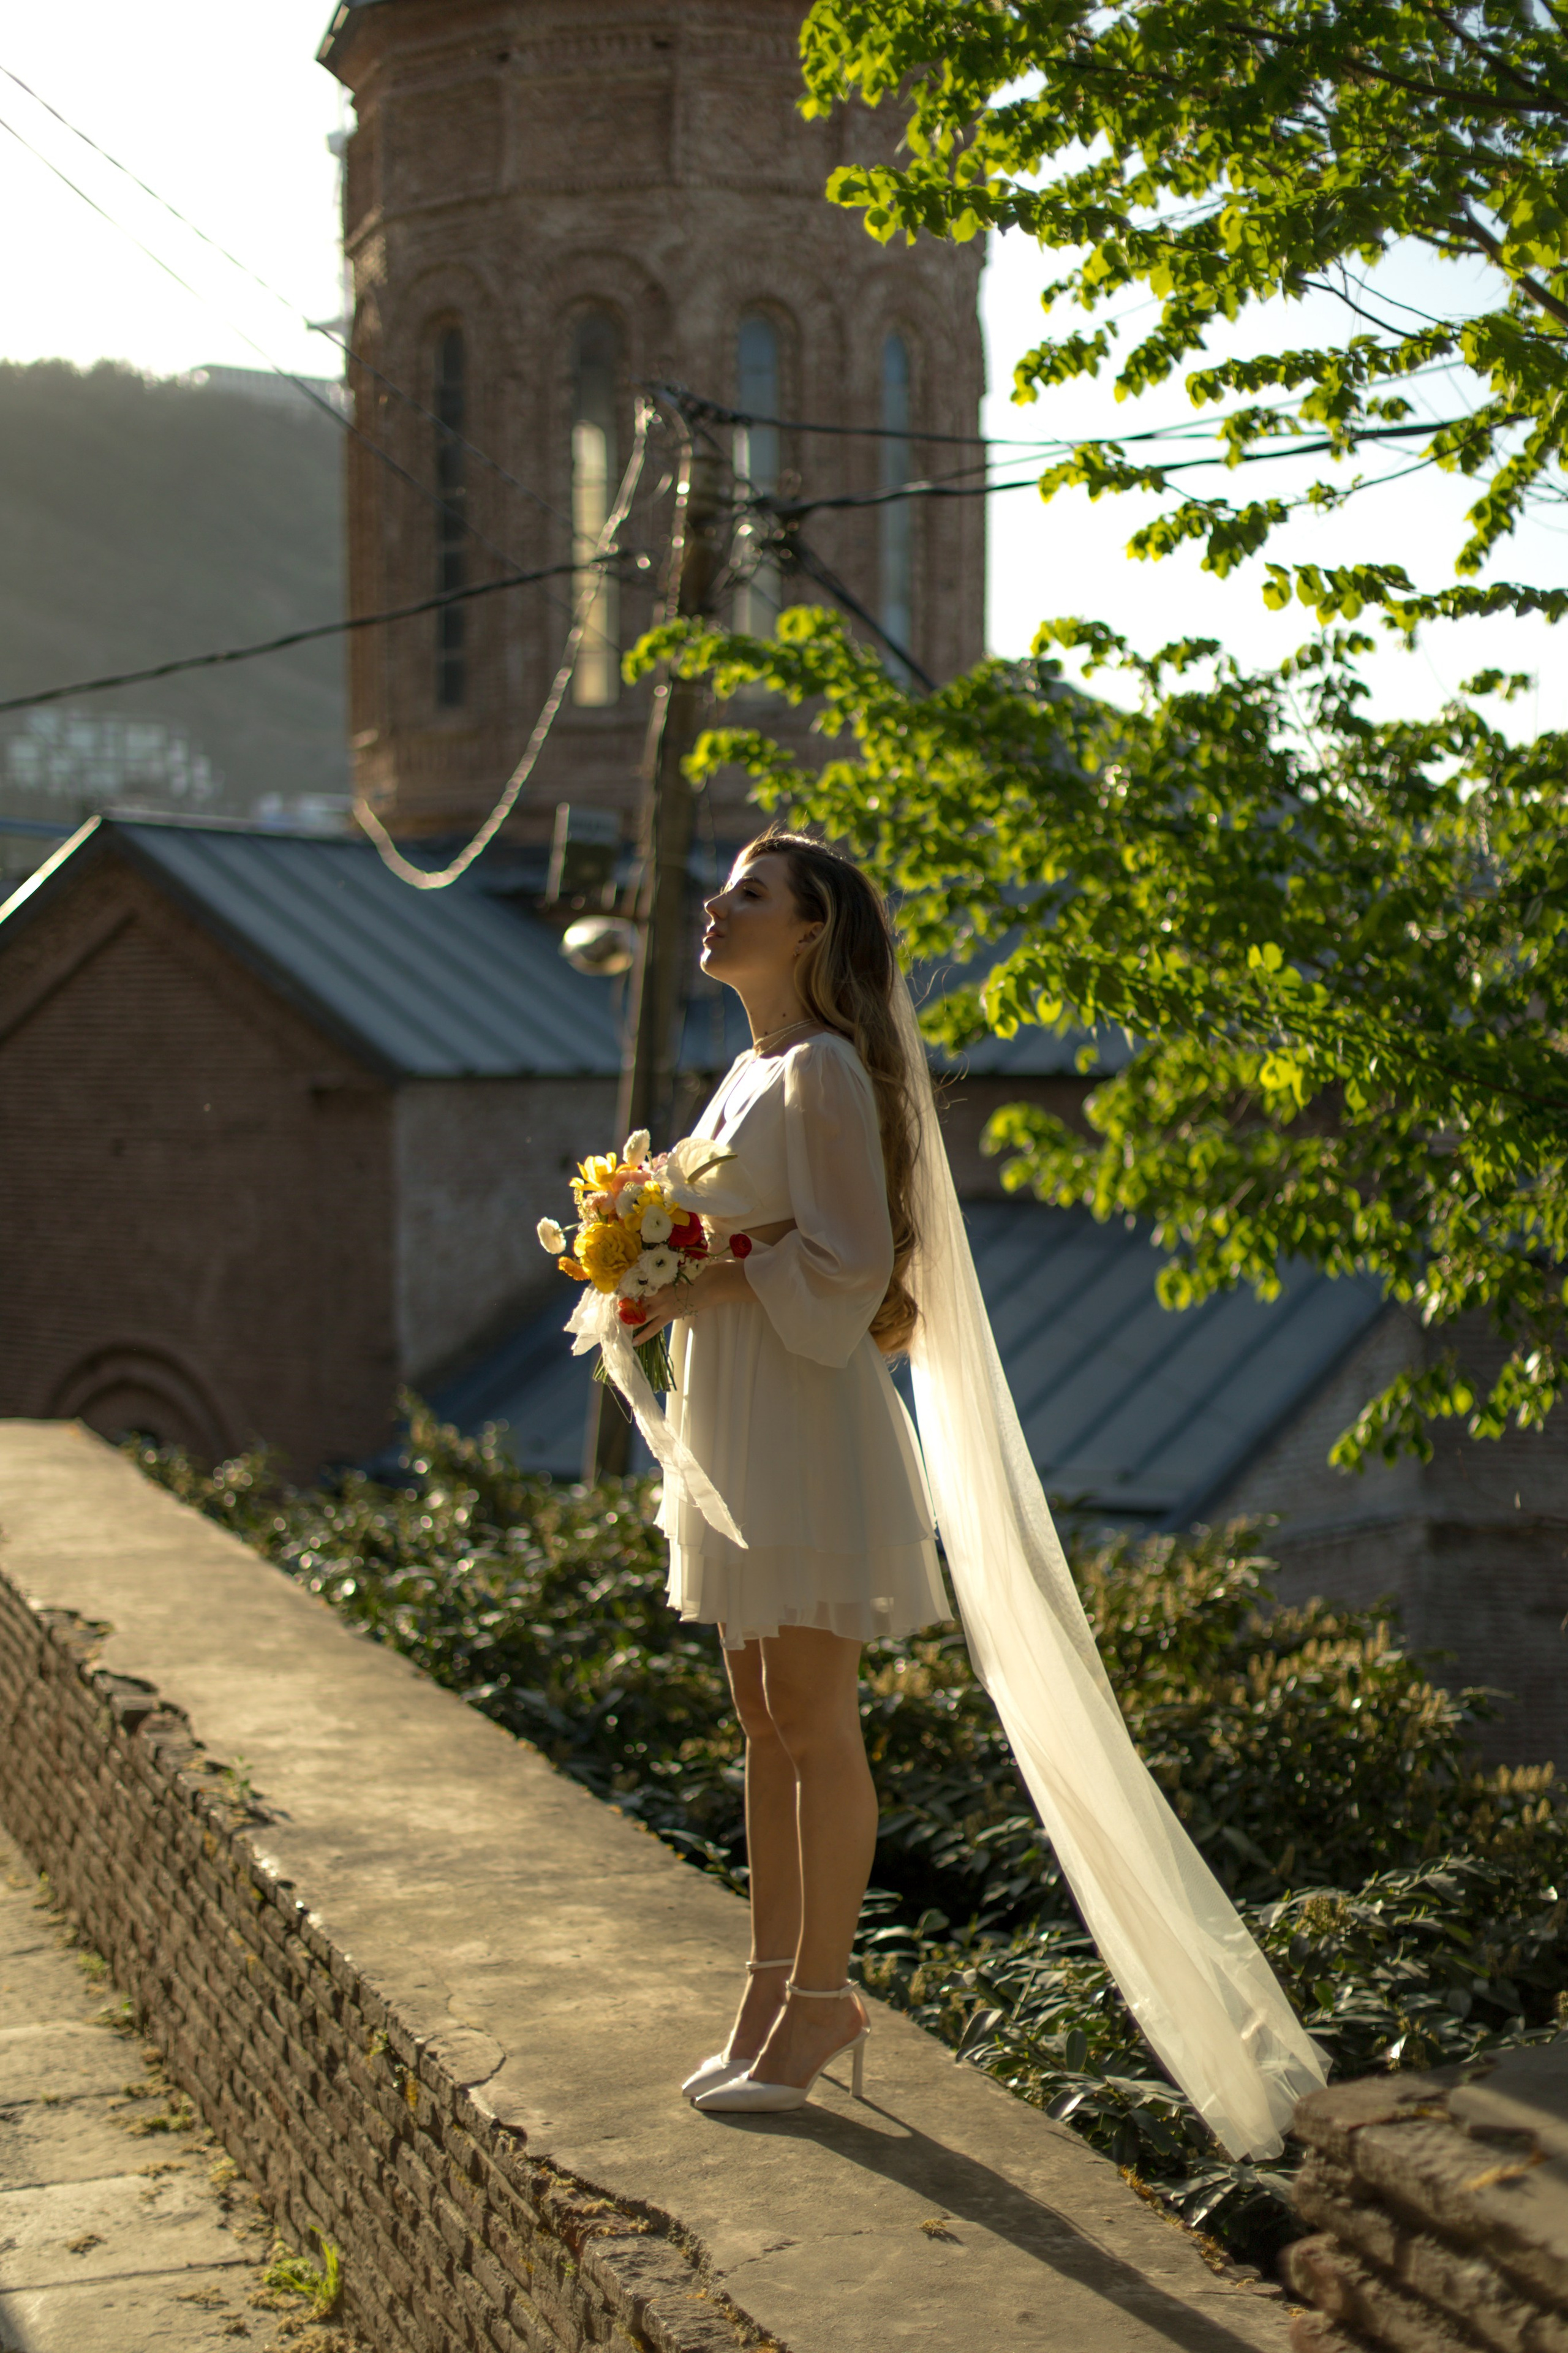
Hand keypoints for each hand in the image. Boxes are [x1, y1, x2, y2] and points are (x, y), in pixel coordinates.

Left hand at [629, 1254, 748, 1341]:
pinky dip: (643, 1336)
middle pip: (635, 1300)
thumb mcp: (680, 1270)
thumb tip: (661, 1278)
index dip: (627, 1289)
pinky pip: (653, 1328)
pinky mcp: (669, 1315)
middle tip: (614, 1309)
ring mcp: (662, 1304)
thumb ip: (667, 1275)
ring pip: (640, 1314)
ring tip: (618, 1325)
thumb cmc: (699, 1272)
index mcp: (658, 1279)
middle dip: (624, 1305)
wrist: (712, 1283)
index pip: (638, 1285)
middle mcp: (656, 1292)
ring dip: (629, 1320)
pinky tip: (634, 1343)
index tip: (618, 1291)